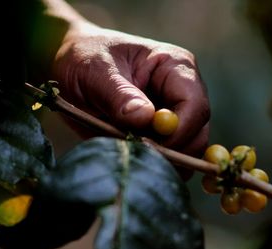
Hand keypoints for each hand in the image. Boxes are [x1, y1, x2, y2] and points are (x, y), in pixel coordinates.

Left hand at [52, 24, 208, 158]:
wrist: (73, 66)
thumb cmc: (85, 58)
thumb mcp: (95, 71)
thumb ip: (119, 95)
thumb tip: (145, 118)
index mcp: (176, 66)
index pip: (195, 104)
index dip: (179, 130)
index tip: (150, 144)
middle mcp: (184, 92)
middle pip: (198, 132)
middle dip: (172, 151)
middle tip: (136, 155)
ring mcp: (178, 116)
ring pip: (188, 151)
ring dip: (163, 161)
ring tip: (128, 153)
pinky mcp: (165, 137)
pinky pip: (172, 160)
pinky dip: (156, 166)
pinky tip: (131, 158)